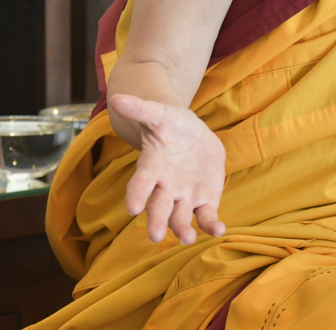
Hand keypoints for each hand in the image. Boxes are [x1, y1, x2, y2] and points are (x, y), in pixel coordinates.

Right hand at [110, 93, 226, 244]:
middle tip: (155, 236)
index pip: (140, 183)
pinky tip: (218, 229)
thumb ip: (139, 108)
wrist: (190, 134)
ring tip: (187, 238)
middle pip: (158, 207)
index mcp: (151, 167)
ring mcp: (184, 196)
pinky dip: (211, 224)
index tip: (131, 208)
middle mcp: (165, 187)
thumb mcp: (158, 112)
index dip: (136, 194)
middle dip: (157, 221)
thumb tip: (116, 98)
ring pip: (181, 217)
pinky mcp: (204, 201)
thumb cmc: (169, 123)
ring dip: (183, 228)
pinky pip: (206, 216)